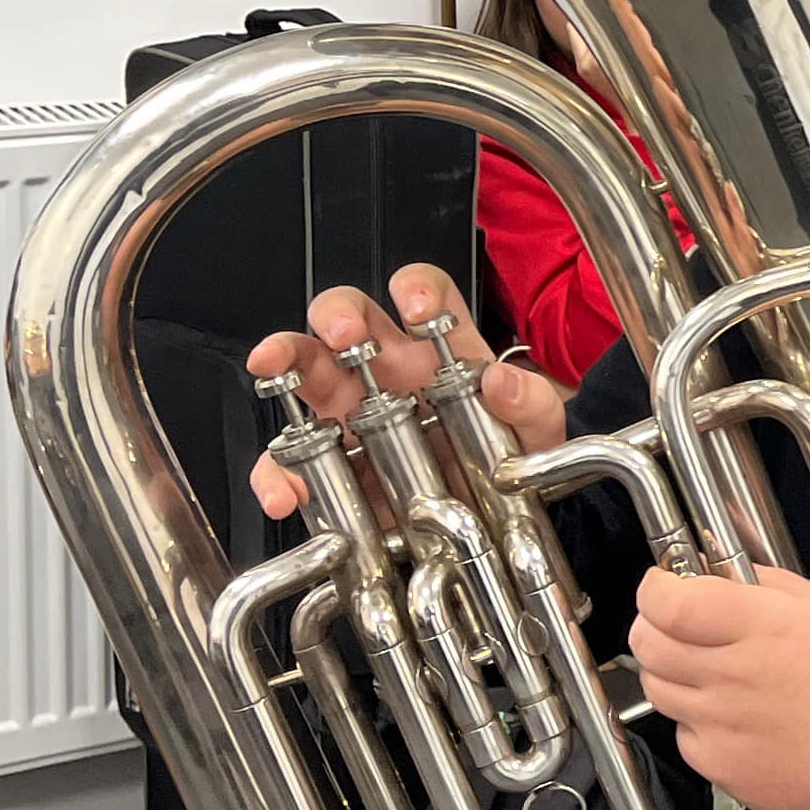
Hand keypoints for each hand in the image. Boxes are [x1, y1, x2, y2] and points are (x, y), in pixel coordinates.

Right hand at [243, 265, 567, 519]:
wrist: (495, 521)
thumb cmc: (510, 459)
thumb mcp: (537, 433)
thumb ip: (530, 404)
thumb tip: (502, 382)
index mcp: (440, 353)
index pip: (426, 294)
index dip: (417, 288)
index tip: (419, 307)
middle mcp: (388, 372)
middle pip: (350, 318)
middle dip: (339, 314)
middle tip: (344, 333)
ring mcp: (350, 414)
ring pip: (306, 370)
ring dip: (286, 359)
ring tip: (272, 368)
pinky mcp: (330, 466)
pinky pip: (288, 462)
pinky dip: (276, 475)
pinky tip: (283, 491)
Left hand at [629, 562, 809, 809]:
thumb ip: (765, 584)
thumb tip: (718, 572)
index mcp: (760, 627)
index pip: (668, 604)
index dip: (654, 590)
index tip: (663, 585)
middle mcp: (732, 675)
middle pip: (648, 644)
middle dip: (653, 627)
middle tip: (678, 626)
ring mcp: (720, 724)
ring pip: (657, 689)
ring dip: (671, 673)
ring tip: (710, 673)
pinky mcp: (719, 765)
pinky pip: (682, 734)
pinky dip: (695, 722)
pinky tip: (730, 716)